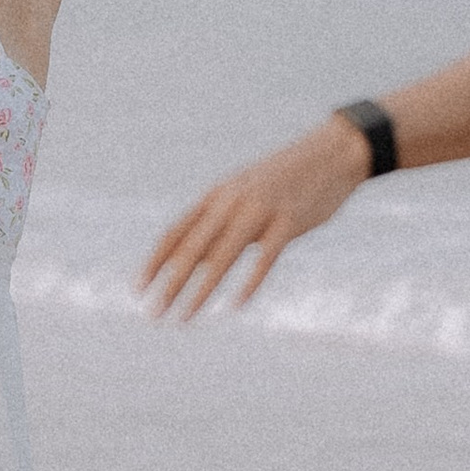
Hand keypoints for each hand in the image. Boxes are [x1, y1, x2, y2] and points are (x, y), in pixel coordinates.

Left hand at [139, 120, 366, 317]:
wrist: (332, 153)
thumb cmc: (285, 180)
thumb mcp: (244, 195)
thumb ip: (219, 225)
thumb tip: (196, 262)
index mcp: (217, 195)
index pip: (175, 232)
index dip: (154, 262)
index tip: (137, 289)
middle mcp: (232, 201)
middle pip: (192, 248)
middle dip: (170, 284)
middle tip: (153, 314)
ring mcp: (260, 210)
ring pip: (222, 256)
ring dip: (200, 290)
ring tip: (184, 317)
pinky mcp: (289, 221)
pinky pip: (265, 256)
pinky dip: (249, 281)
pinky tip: (235, 305)